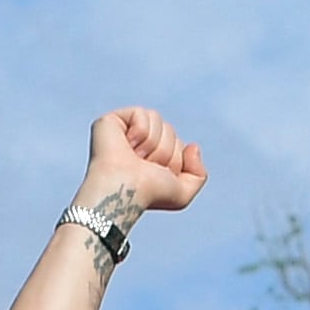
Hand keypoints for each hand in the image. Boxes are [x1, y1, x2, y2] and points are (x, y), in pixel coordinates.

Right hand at [76, 107, 207, 218]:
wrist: (126, 190)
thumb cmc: (149, 195)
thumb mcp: (182, 195)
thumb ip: (199, 175)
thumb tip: (192, 146)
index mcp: (152, 156)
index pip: (177, 143)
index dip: (175, 160)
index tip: (158, 175)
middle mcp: (137, 143)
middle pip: (169, 129)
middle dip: (165, 151)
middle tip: (145, 166)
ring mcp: (123, 131)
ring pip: (157, 119)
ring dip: (152, 143)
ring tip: (135, 158)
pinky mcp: (110, 121)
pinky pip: (142, 114)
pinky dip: (140, 132)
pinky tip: (127, 146)